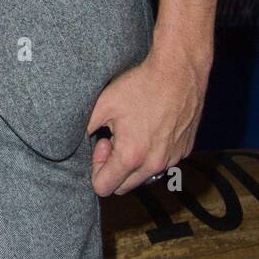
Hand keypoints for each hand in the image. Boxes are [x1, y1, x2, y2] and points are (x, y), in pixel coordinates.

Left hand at [85, 43, 211, 196]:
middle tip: (113, 137)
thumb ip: (84, 128)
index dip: (96, 167)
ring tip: (132, 131)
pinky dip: (153, 153)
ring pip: (145, 175)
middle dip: (113, 167)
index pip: (104, 187)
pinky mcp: (185, 150)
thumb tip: (73, 142)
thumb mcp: (103, 104)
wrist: (179, 71)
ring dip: (133, 161)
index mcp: (132, 156)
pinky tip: (149, 127)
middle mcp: (155, 164)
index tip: (101, 142)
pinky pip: (163, 163)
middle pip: (124, 186)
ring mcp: (173, 159)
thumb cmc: (140, 85)